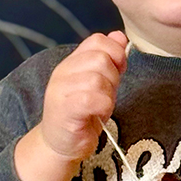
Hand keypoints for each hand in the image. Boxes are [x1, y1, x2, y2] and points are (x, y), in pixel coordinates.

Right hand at [15, 30, 127, 180]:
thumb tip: (120, 36)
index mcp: (72, 62)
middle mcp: (63, 71)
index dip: (115, 52)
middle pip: (100, 58)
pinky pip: (92, 99)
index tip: (119, 70)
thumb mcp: (99, 82)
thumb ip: (108, 59)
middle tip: (107, 94)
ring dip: (108, 95)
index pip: (97, 40)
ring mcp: (61, 90)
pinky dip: (103, 106)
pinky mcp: (65, 110)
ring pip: (98, 79)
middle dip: (113, 77)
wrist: (60, 143)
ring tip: (101, 106)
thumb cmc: (82, 113)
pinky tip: (98, 114)